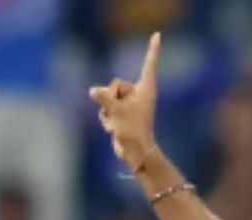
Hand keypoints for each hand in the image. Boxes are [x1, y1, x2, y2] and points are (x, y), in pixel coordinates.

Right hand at [90, 32, 162, 174]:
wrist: (135, 153)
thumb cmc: (132, 131)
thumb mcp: (116, 110)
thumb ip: (103, 97)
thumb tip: (93, 90)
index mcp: (146, 89)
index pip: (149, 65)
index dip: (152, 50)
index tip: (158, 35)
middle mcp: (138, 95)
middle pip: (116, 84)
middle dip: (111, 98)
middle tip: (120, 114)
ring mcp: (129, 104)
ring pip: (108, 97)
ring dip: (108, 112)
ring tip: (119, 123)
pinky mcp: (121, 113)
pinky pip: (106, 108)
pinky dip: (107, 119)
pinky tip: (115, 128)